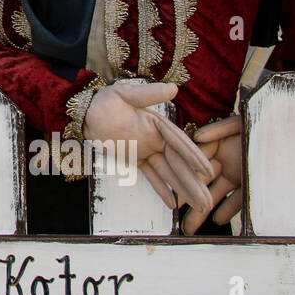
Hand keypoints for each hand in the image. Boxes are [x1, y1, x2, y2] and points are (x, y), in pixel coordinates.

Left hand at [82, 81, 213, 211]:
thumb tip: (173, 88)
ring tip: (200, 206)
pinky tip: (173, 204)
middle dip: (193, 182)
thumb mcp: (125, 93)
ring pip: (168, 173)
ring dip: (183, 189)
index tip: (207, 172)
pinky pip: (151, 176)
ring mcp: (147, 150)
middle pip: (179, 163)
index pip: (179, 144)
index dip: (194, 158)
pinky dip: (161, 190)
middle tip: (208, 201)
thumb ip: (149, 94)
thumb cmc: (105, 101)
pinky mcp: (136, 159)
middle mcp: (157, 139)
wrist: (86, 113)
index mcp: (158, 125)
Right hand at [182, 116, 243, 234]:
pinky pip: (237, 201)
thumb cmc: (267, 126)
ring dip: (203, 211)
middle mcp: (224, 161)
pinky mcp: (251, 187)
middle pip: (201, 182)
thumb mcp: (242, 124)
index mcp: (219, 145)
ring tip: (191, 227)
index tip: (174, 190)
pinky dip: (227, 210)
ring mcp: (237, 175)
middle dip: (188, 199)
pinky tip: (217, 220)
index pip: (195, 164)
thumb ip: (220, 129)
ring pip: (216, 195)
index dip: (184, 177)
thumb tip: (197, 137)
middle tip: (176, 215)